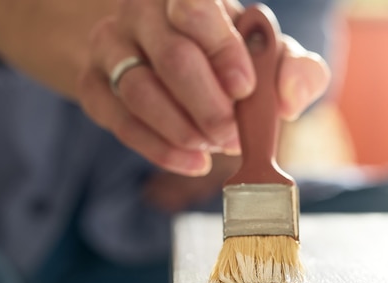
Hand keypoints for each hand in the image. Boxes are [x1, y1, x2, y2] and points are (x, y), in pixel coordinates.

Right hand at [77, 0, 329, 176]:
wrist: (172, 61)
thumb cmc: (230, 57)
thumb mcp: (268, 57)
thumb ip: (295, 71)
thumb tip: (289, 98)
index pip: (196, 9)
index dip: (223, 51)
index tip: (244, 89)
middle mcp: (143, 12)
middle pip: (172, 58)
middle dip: (208, 107)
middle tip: (231, 136)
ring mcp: (111, 46)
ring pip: (139, 91)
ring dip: (183, 130)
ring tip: (212, 147)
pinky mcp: (93, 84)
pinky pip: (118, 121)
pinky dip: (159, 150)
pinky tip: (192, 163)